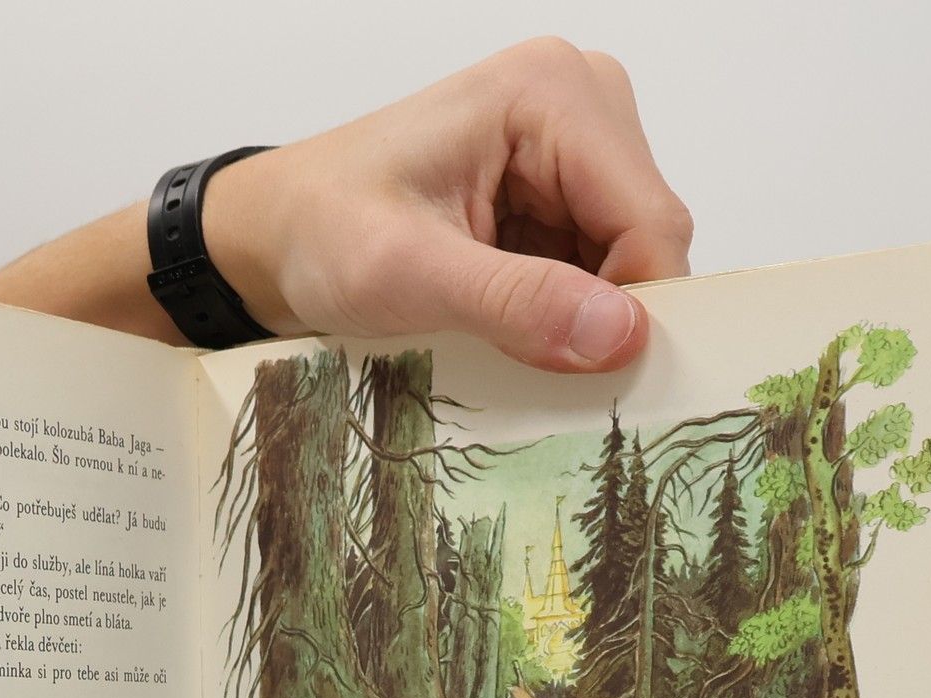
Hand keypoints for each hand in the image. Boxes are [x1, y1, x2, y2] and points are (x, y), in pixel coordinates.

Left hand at [206, 39, 691, 371]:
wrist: (278, 233)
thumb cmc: (323, 232)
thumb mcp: (410, 275)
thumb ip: (517, 303)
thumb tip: (620, 335)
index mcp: (551, 93)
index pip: (652, 219)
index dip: (634, 309)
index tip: (585, 371)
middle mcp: (577, 102)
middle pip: (648, 239)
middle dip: (603, 312)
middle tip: (526, 356)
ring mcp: (572, 146)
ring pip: (627, 262)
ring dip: (579, 316)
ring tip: (503, 335)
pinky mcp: (557, 189)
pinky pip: (596, 268)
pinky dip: (564, 311)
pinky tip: (508, 322)